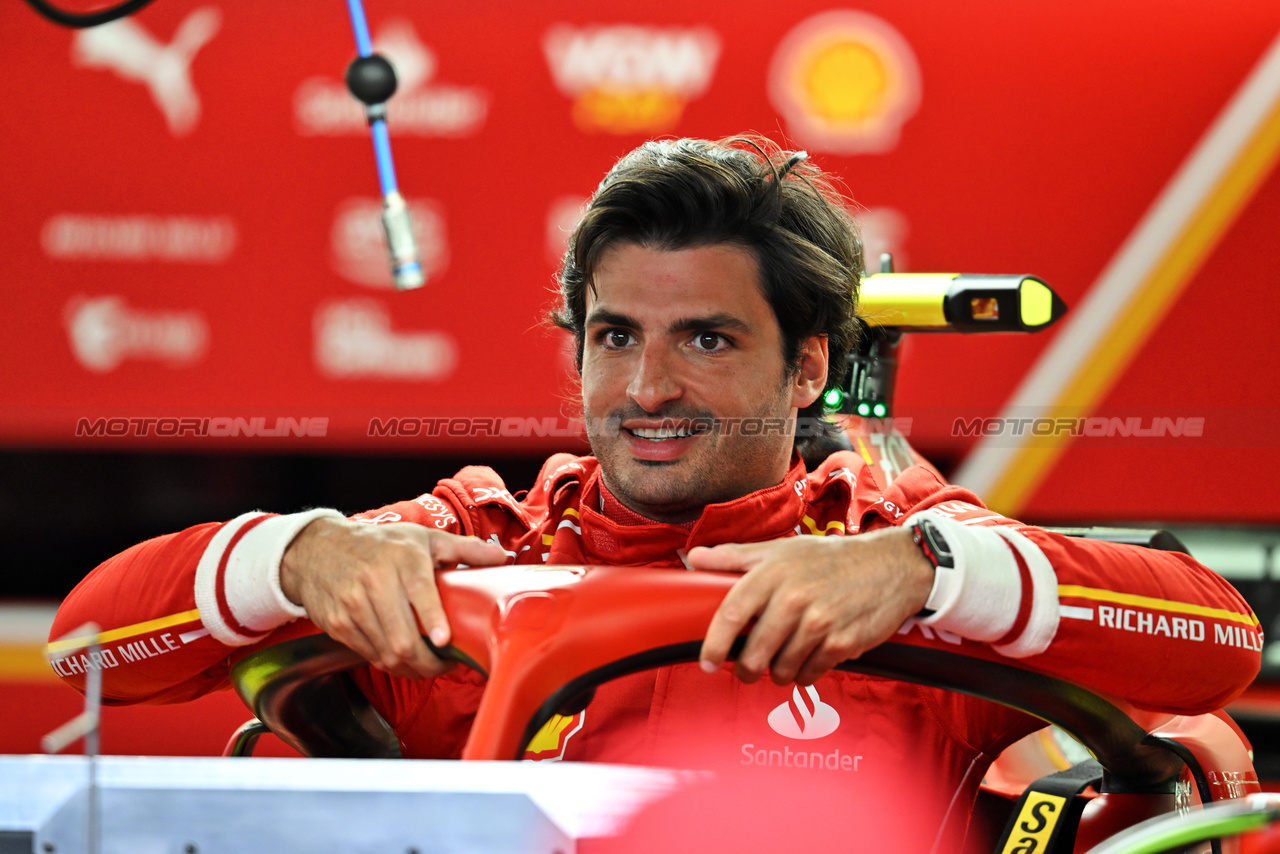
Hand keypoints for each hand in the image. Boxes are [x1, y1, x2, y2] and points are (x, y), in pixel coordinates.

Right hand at [280, 517, 507, 678]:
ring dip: (412, 668)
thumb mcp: (422, 537)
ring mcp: (352, 606)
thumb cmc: (380, 544)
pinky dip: (390, 664)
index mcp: (402, 558)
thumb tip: (503, 558)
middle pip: (402, 637)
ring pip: (386, 653)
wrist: (317, 550)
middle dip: (429, 662)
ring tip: (429, 666)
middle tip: (447, 665)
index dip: (432, 619)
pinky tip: (404, 660)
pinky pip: (369, 655)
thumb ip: (464, 549)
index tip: (444, 641)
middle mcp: (374, 582)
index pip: (418, 591)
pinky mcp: (338, 625)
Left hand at [692, 527, 932, 685]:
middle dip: (747, 669)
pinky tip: (809, 657)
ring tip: (784, 658)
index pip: (730, 614)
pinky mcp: (841, 644)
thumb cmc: (830, 558)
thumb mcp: (781, 549)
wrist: (892, 567)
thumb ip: (734, 557)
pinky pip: (808, 675)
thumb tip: (692, 558)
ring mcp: (819, 623)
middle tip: (748, 669)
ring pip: (780, 670)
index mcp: (772, 572)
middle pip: (754, 654)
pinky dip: (803, 674)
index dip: (713, 644)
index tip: (707, 663)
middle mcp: (794, 598)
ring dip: (777, 672)